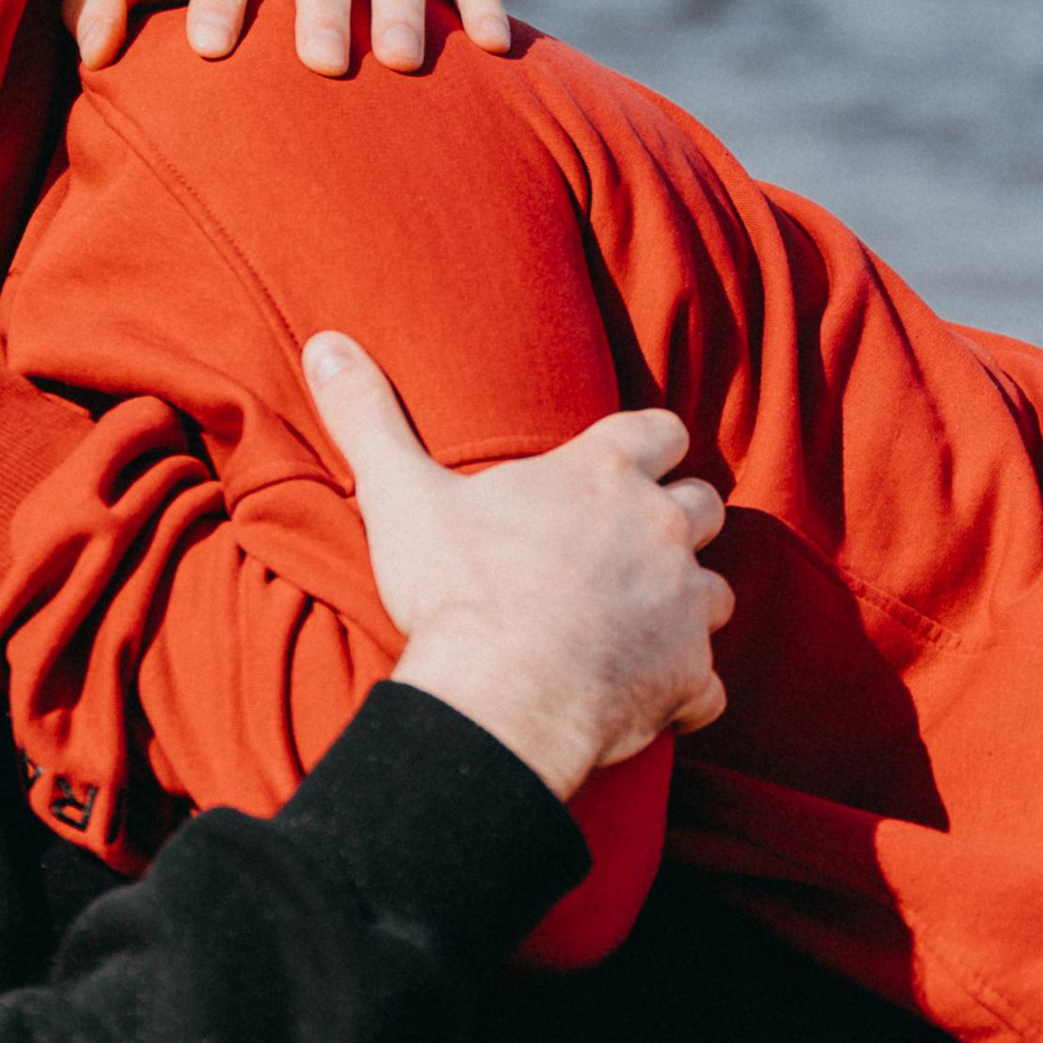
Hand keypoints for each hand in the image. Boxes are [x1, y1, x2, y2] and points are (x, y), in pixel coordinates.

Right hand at [301, 332, 729, 800]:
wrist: (499, 699)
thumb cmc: (457, 591)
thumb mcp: (401, 495)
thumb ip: (367, 417)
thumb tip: (325, 343)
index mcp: (600, 476)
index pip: (659, 431)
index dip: (650, 445)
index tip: (633, 462)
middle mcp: (658, 529)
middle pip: (704, 506)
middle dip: (678, 521)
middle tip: (633, 545)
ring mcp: (683, 605)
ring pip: (718, 591)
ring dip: (688, 603)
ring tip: (642, 619)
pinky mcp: (690, 677)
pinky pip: (711, 684)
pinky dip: (687, 689)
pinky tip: (653, 698)